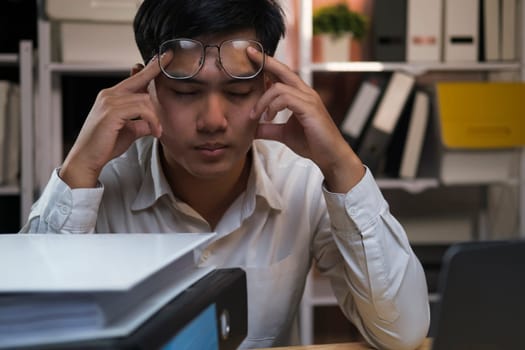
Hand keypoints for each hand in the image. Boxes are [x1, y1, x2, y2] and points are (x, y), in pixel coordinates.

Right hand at [59, 53, 170, 187]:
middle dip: (155, 70)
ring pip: (144, 100)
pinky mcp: (112, 112)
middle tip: (170, 59)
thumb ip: (140, 123)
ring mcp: (109, 102)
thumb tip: (153, 123)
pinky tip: (154, 132)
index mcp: (111, 96)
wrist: (86, 159)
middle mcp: (109, 94)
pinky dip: (152, 121)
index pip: (134, 78)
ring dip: (155, 117)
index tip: (163, 57)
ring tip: (158, 131)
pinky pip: (141, 109)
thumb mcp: (128, 131)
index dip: (149, 68)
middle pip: (139, 80)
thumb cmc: (104, 146)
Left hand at [248, 48, 364, 192]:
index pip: (282, 74)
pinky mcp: (310, 109)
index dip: (268, 64)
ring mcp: (309, 99)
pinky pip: (286, 99)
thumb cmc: (312, 143)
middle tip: (248, 54)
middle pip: (283, 70)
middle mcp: (306, 93)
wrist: (330, 156)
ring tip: (256, 115)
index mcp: (301, 95)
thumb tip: (252, 128)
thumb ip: (268, 129)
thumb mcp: (284, 134)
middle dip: (265, 62)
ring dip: (263, 101)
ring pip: (279, 88)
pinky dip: (272, 107)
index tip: (251, 56)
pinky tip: (268, 118)